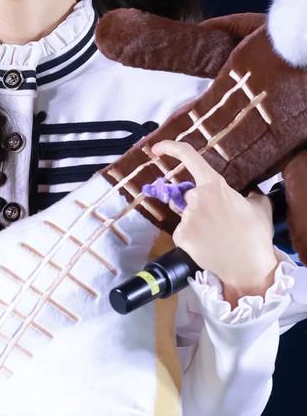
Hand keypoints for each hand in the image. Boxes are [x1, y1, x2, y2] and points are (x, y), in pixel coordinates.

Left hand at [149, 140, 277, 297]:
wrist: (248, 267)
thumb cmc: (256, 234)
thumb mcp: (260, 206)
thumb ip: (250, 194)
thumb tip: (248, 194)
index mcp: (214, 184)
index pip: (189, 156)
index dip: (170, 148)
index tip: (156, 148)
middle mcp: (196, 197)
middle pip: (191, 196)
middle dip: (201, 206)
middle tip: (220, 222)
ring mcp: (186, 217)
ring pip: (187, 216)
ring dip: (198, 223)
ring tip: (217, 237)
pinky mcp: (180, 236)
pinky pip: (183, 233)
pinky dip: (192, 239)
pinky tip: (207, 247)